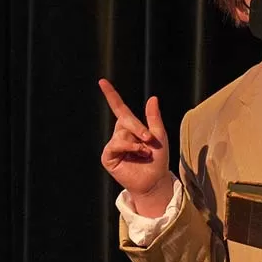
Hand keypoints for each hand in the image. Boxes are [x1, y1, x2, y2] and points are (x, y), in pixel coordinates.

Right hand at [98, 79, 175, 216]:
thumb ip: (154, 118)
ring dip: (137, 142)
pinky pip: (116, 144)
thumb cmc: (158, 159)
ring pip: (122, 133)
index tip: (102, 81)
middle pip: (124, 119)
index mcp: (130, 127)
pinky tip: (138, 154)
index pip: (119, 108)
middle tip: (149, 139)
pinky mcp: (108, 156)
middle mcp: (120, 134)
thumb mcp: (159, 136)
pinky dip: (129, 147)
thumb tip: (152, 98)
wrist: (154, 180)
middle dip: (138, 127)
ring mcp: (113, 145)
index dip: (111, 94)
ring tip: (145, 153)